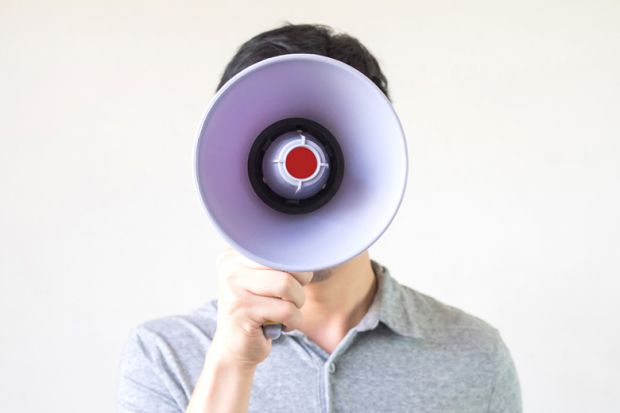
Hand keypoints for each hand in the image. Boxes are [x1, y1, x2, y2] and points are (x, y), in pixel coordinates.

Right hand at [208, 247, 312, 368]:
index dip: (296, 264)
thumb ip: (277, 262)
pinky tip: (281, 325)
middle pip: (284, 262)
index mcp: (235, 253)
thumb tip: (308, 254)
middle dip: (299, 283)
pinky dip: (293, 321)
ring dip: (297, 303)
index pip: (278, 246)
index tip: (293, 280)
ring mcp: (233, 289)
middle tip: (291, 298)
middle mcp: (230, 266)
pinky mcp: (242, 312)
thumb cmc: (257, 310)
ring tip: (286, 311)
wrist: (235, 348)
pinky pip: (286, 310)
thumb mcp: (262, 279)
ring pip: (286, 285)